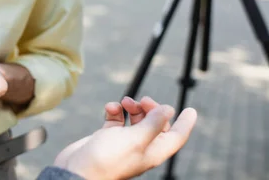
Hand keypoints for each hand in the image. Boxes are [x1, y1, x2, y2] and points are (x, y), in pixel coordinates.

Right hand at [54, 97, 196, 179]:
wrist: (78, 170)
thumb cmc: (108, 159)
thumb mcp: (136, 139)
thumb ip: (153, 122)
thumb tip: (168, 109)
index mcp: (153, 152)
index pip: (176, 137)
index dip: (185, 123)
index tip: (191, 110)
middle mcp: (141, 147)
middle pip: (155, 124)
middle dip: (151, 108)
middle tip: (143, 100)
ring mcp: (123, 142)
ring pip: (135, 119)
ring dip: (132, 107)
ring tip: (124, 102)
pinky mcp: (107, 137)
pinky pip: (116, 119)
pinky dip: (115, 111)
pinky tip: (110, 108)